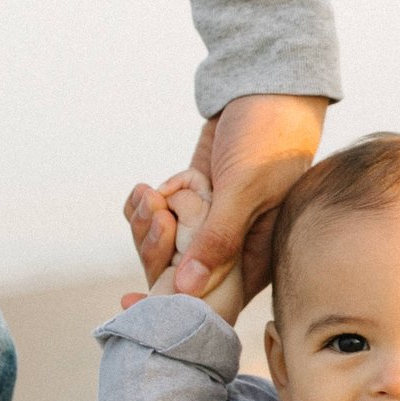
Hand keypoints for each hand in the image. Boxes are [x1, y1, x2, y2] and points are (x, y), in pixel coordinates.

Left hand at [125, 92, 325, 312]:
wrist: (262, 91)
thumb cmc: (269, 138)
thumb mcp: (244, 189)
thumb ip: (219, 240)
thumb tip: (189, 289)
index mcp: (254, 258)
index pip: (209, 303)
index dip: (170, 309)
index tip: (130, 302)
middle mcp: (231, 250)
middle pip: (175, 280)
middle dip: (154, 250)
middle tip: (156, 216)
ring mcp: (207, 227)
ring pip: (161, 250)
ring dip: (146, 225)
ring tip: (151, 195)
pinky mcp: (188, 205)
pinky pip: (155, 221)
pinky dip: (144, 207)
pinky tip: (150, 189)